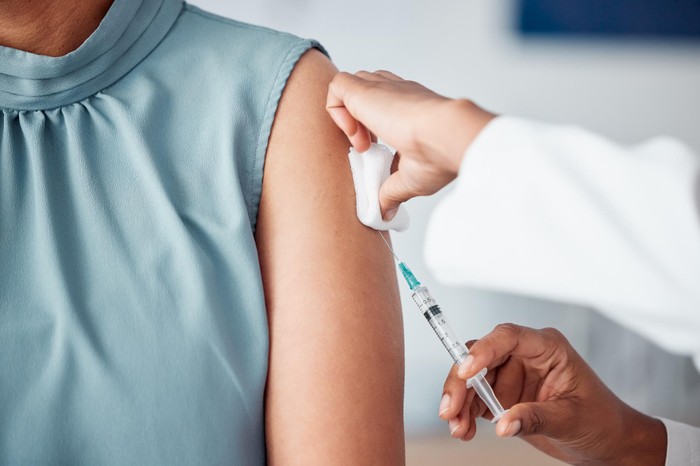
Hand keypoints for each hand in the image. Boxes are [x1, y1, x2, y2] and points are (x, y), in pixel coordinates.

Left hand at [326, 70, 494, 218]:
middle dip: (357, 120)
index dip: (372, 127)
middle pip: (365, 92)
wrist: (447, 136)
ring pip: (350, 87)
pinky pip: (337, 87)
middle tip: (367, 148)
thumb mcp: (411, 178)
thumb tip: (386, 213)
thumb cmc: (439, 155)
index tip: (376, 152)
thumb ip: (393, 192)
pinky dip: (336, 111)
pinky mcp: (365, 89)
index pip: (384, 105)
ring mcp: (382, 87)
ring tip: (361, 144)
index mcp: (411, 108)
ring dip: (347, 117)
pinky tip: (353, 135)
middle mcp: (396, 92)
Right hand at [438, 324, 666, 465]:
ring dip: (460, 402)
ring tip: (457, 428)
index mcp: (547, 347)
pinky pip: (475, 398)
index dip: (483, 351)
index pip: (508, 337)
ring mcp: (512, 374)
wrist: (607, 443)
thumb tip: (502, 424)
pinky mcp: (504, 394)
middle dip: (461, 383)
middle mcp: (525, 355)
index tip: (465, 371)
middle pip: (481, 357)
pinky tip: (464, 429)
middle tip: (450, 409)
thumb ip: (535, 418)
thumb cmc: (601, 421)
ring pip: (472, 379)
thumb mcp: (571, 419)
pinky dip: (465, 413)